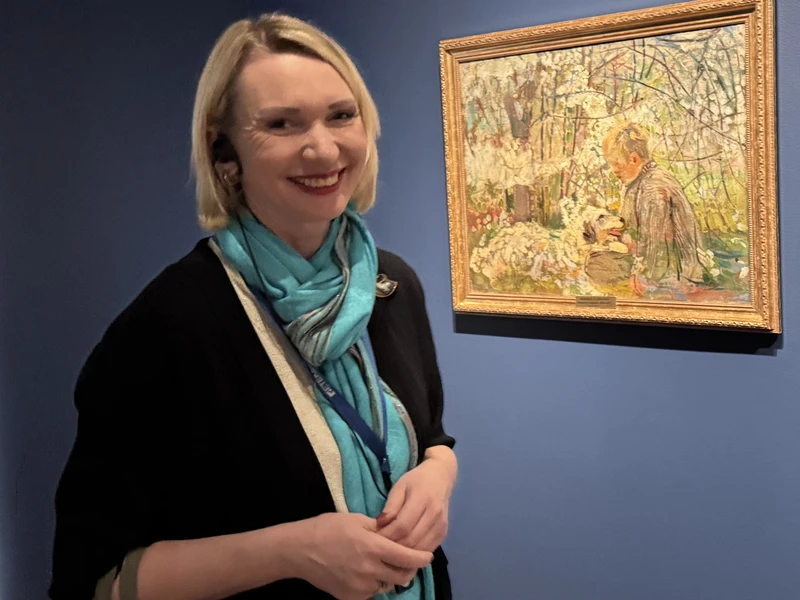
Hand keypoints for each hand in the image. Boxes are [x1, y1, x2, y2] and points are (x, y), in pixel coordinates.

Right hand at [290, 512, 432, 599]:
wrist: (300, 550)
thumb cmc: (328, 528)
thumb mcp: (356, 519)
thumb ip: (379, 528)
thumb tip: (394, 532)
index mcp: (374, 548)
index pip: (407, 557)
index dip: (421, 558)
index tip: (428, 556)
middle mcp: (370, 570)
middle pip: (401, 576)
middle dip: (408, 569)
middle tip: (407, 561)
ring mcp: (360, 587)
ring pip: (386, 585)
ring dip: (389, 577)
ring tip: (382, 565)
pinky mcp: (350, 597)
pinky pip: (370, 592)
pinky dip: (373, 584)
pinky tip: (364, 572)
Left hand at [376, 447, 456, 552]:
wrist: (440, 478)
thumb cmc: (416, 481)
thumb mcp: (399, 487)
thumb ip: (390, 506)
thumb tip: (379, 525)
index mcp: (423, 499)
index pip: (402, 525)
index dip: (387, 535)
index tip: (375, 538)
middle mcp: (435, 514)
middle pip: (411, 540)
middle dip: (394, 547)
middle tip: (380, 547)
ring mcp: (442, 525)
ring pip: (420, 548)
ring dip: (404, 554)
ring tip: (390, 551)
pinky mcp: (444, 533)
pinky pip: (428, 549)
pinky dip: (415, 554)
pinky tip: (404, 551)